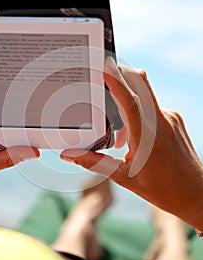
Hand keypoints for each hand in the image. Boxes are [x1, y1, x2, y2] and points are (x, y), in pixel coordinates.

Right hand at [61, 57, 202, 229]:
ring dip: (126, 101)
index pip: (130, 101)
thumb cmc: (163, 189)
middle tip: (101, 76)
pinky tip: (132, 137)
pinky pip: (151, 106)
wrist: (196, 194)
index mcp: (148, 138)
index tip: (104, 66)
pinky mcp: (175, 118)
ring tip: (118, 136)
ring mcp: (170, 118)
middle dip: (121, 73)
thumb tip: (69, 154)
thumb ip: (95, 162)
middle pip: (141, 83)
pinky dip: (137, 112)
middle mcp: (162, 122)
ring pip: (143, 94)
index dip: (116, 81)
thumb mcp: (125, 178)